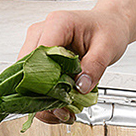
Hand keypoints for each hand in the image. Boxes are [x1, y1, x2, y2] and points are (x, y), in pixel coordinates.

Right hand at [19, 8, 130, 123]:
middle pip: (27, 69)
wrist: (109, 24)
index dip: (45, 80)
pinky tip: (59, 105)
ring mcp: (37, 45)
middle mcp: (41, 33)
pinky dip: (45, 96)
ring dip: (42, 99)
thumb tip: (80, 87)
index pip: (38, 55)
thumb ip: (94, 66)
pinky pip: (34, 80)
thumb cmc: (107, 28)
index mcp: (57, 24)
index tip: (59, 99)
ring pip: (27, 78)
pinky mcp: (39, 58)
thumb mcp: (108, 47)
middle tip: (62, 111)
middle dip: (42, 95)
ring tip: (63, 112)